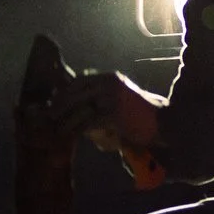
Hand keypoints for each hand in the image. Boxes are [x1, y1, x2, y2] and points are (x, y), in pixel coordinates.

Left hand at [46, 71, 162, 151]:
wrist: (165, 122)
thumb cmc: (139, 117)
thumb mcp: (118, 102)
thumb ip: (98, 102)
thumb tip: (74, 111)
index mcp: (109, 79)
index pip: (79, 80)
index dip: (64, 91)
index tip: (53, 102)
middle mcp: (109, 84)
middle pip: (76, 91)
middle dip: (60, 104)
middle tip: (48, 116)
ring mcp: (112, 97)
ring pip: (80, 107)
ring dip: (66, 119)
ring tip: (57, 129)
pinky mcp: (115, 113)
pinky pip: (90, 120)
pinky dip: (78, 128)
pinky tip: (71, 135)